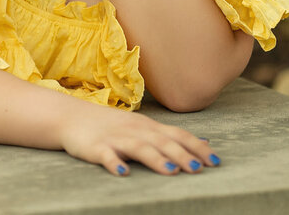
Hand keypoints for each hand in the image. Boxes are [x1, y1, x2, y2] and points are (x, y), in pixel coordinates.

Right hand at [59, 104, 218, 176]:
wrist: (72, 117)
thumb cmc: (113, 126)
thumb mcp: (145, 127)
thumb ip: (173, 136)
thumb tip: (205, 142)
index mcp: (149, 127)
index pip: (178, 135)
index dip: (196, 147)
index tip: (216, 161)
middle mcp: (136, 131)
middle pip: (162, 142)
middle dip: (181, 155)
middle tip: (199, 169)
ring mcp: (116, 138)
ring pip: (139, 148)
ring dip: (155, 159)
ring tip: (171, 171)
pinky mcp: (96, 147)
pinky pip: (106, 156)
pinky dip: (115, 163)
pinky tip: (123, 173)